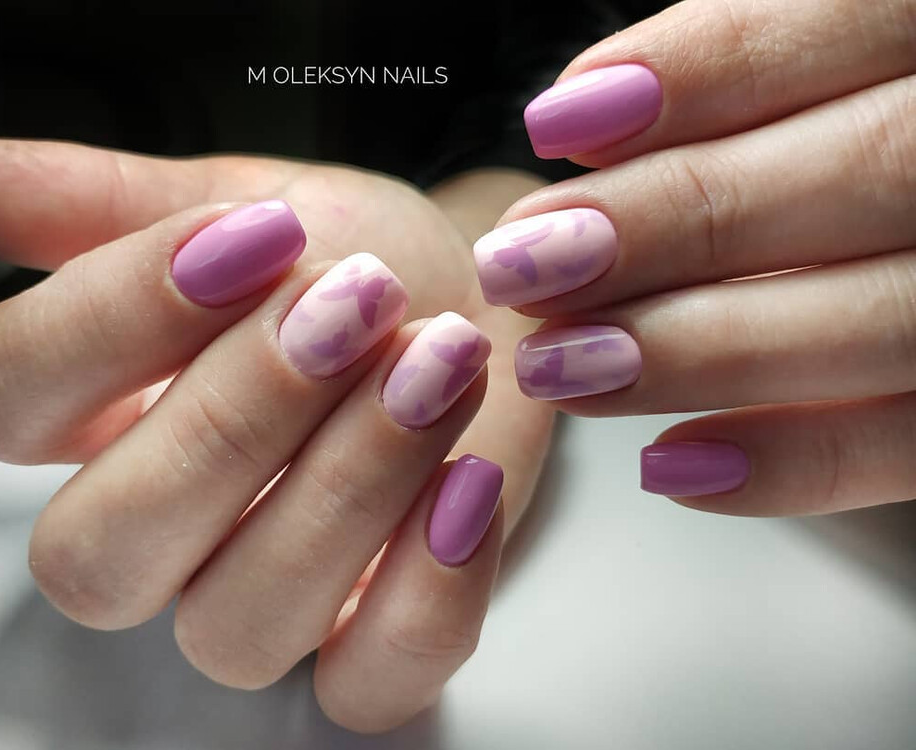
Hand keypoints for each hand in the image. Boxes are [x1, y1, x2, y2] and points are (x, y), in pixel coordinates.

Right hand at [0, 140, 552, 731]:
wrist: (484, 303)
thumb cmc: (359, 258)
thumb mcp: (241, 199)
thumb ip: (96, 202)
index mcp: (98, 417)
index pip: (2, 402)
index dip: (111, 316)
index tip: (252, 234)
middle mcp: (165, 532)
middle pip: (99, 554)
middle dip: (234, 418)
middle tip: (355, 304)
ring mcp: (267, 600)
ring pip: (238, 628)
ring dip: (347, 485)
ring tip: (439, 360)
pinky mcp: (375, 640)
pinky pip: (370, 686)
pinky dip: (426, 592)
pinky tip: (468, 481)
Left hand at [473, 0, 915, 515]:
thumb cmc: (850, 155)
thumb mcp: (828, 79)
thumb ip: (748, 79)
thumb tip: (589, 120)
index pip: (863, 24)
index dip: (714, 69)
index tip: (562, 122)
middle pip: (874, 172)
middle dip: (675, 221)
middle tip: (527, 265)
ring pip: (885, 320)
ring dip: (700, 349)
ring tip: (559, 366)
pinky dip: (793, 461)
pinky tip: (671, 465)